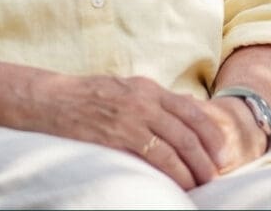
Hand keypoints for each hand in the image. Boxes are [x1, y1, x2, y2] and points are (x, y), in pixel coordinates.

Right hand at [38, 74, 258, 189]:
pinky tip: (178, 183)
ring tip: (202, 183)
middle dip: (206, 154)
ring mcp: (132, 118)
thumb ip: (152, 99)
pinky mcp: (119, 137)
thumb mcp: (124, 89)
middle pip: (188, 129)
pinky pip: (155, 157)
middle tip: (216, 173)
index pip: (189, 108)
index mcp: (147, 87)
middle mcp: (144, 99)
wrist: (50, 100)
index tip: (220, 149)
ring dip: (193, 168)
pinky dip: (172, 172)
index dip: (209, 130)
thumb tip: (183, 106)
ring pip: (176, 146)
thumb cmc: (87, 97)